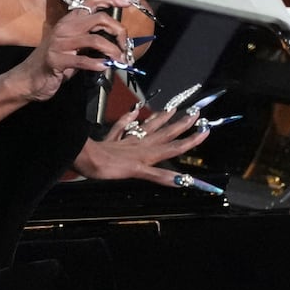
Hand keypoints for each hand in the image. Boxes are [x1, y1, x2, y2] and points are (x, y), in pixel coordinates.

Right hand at [8, 1, 126, 102]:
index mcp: (70, 21)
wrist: (29, 78)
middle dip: (118, 31)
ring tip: (119, 61)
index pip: (92, 1)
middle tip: (126, 47)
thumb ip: (91, 40)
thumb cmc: (55, 62)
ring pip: (95, 40)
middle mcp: (65, 27)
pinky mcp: (57, 60)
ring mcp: (60, 43)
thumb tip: (117, 41)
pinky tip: (104, 68)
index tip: (127, 2)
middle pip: (100, 19)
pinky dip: (97, 64)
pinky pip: (82, 60)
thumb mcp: (74, 46)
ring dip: (112, 51)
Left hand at [75, 103, 210, 185]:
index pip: (173, 147)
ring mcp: (127, 142)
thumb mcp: (136, 174)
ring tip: (172, 109)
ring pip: (148, 128)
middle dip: (181, 125)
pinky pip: (123, 128)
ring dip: (161, 119)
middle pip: (164, 134)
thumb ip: (158, 176)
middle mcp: (140, 145)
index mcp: (147, 154)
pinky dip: (129, 119)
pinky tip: (134, 112)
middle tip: (195, 113)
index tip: (205, 130)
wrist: (84, 157)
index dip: (190, 140)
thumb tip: (181, 180)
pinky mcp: (113, 141)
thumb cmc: (108, 168)